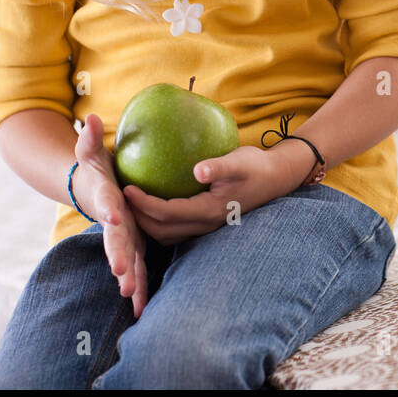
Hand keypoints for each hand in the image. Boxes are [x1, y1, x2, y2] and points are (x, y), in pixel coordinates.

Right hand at [73, 113, 149, 318]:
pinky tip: (143, 308)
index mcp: (105, 200)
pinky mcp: (129, 246)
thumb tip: (89, 118)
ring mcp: (119, 237)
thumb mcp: (89, 152)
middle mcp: (111, 223)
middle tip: (121, 274)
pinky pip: (137, 268)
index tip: (115, 217)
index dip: (110, 210)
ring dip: (130, 279)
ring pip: (125, 260)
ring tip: (133, 298)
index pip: (107, 205)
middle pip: (115, 241)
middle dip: (118, 257)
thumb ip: (88, 138)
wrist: (89, 191)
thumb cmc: (93, 169)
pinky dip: (139, 287)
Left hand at [121, 144, 288, 245]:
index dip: (143, 204)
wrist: (277, 178)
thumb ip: (218, 167)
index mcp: (209, 210)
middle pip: (161, 230)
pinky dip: (159, 221)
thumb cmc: (257, 166)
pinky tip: (152, 204)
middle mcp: (206, 224)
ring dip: (147, 223)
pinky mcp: (207, 222)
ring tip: (132, 204)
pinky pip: (176, 229)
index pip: (167, 213)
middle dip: (138, 218)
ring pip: (167, 235)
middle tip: (120, 198)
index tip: (126, 188)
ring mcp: (207, 227)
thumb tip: (198, 170)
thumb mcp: (239, 161)